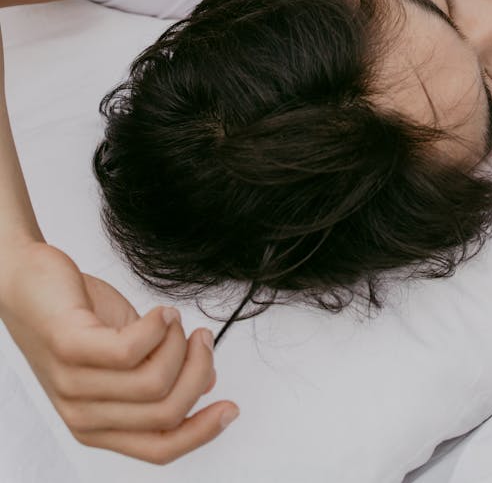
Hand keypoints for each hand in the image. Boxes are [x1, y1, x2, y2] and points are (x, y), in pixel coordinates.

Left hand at [1, 241, 238, 463]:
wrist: (23, 279)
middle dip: (199, 371)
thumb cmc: (73, 313)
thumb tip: (206, 380)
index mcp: (97, 425)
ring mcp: (74, 384)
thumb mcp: (124, 350)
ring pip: (155, 382)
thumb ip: (158, 371)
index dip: (202, 432)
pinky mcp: (70, 349)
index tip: (231, 408)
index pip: (159, 449)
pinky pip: (133, 349)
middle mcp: (83, 414)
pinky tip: (160, 312)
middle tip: (202, 338)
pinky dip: (159, 325)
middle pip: (166, 413)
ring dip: (179, 343)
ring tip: (173, 318)